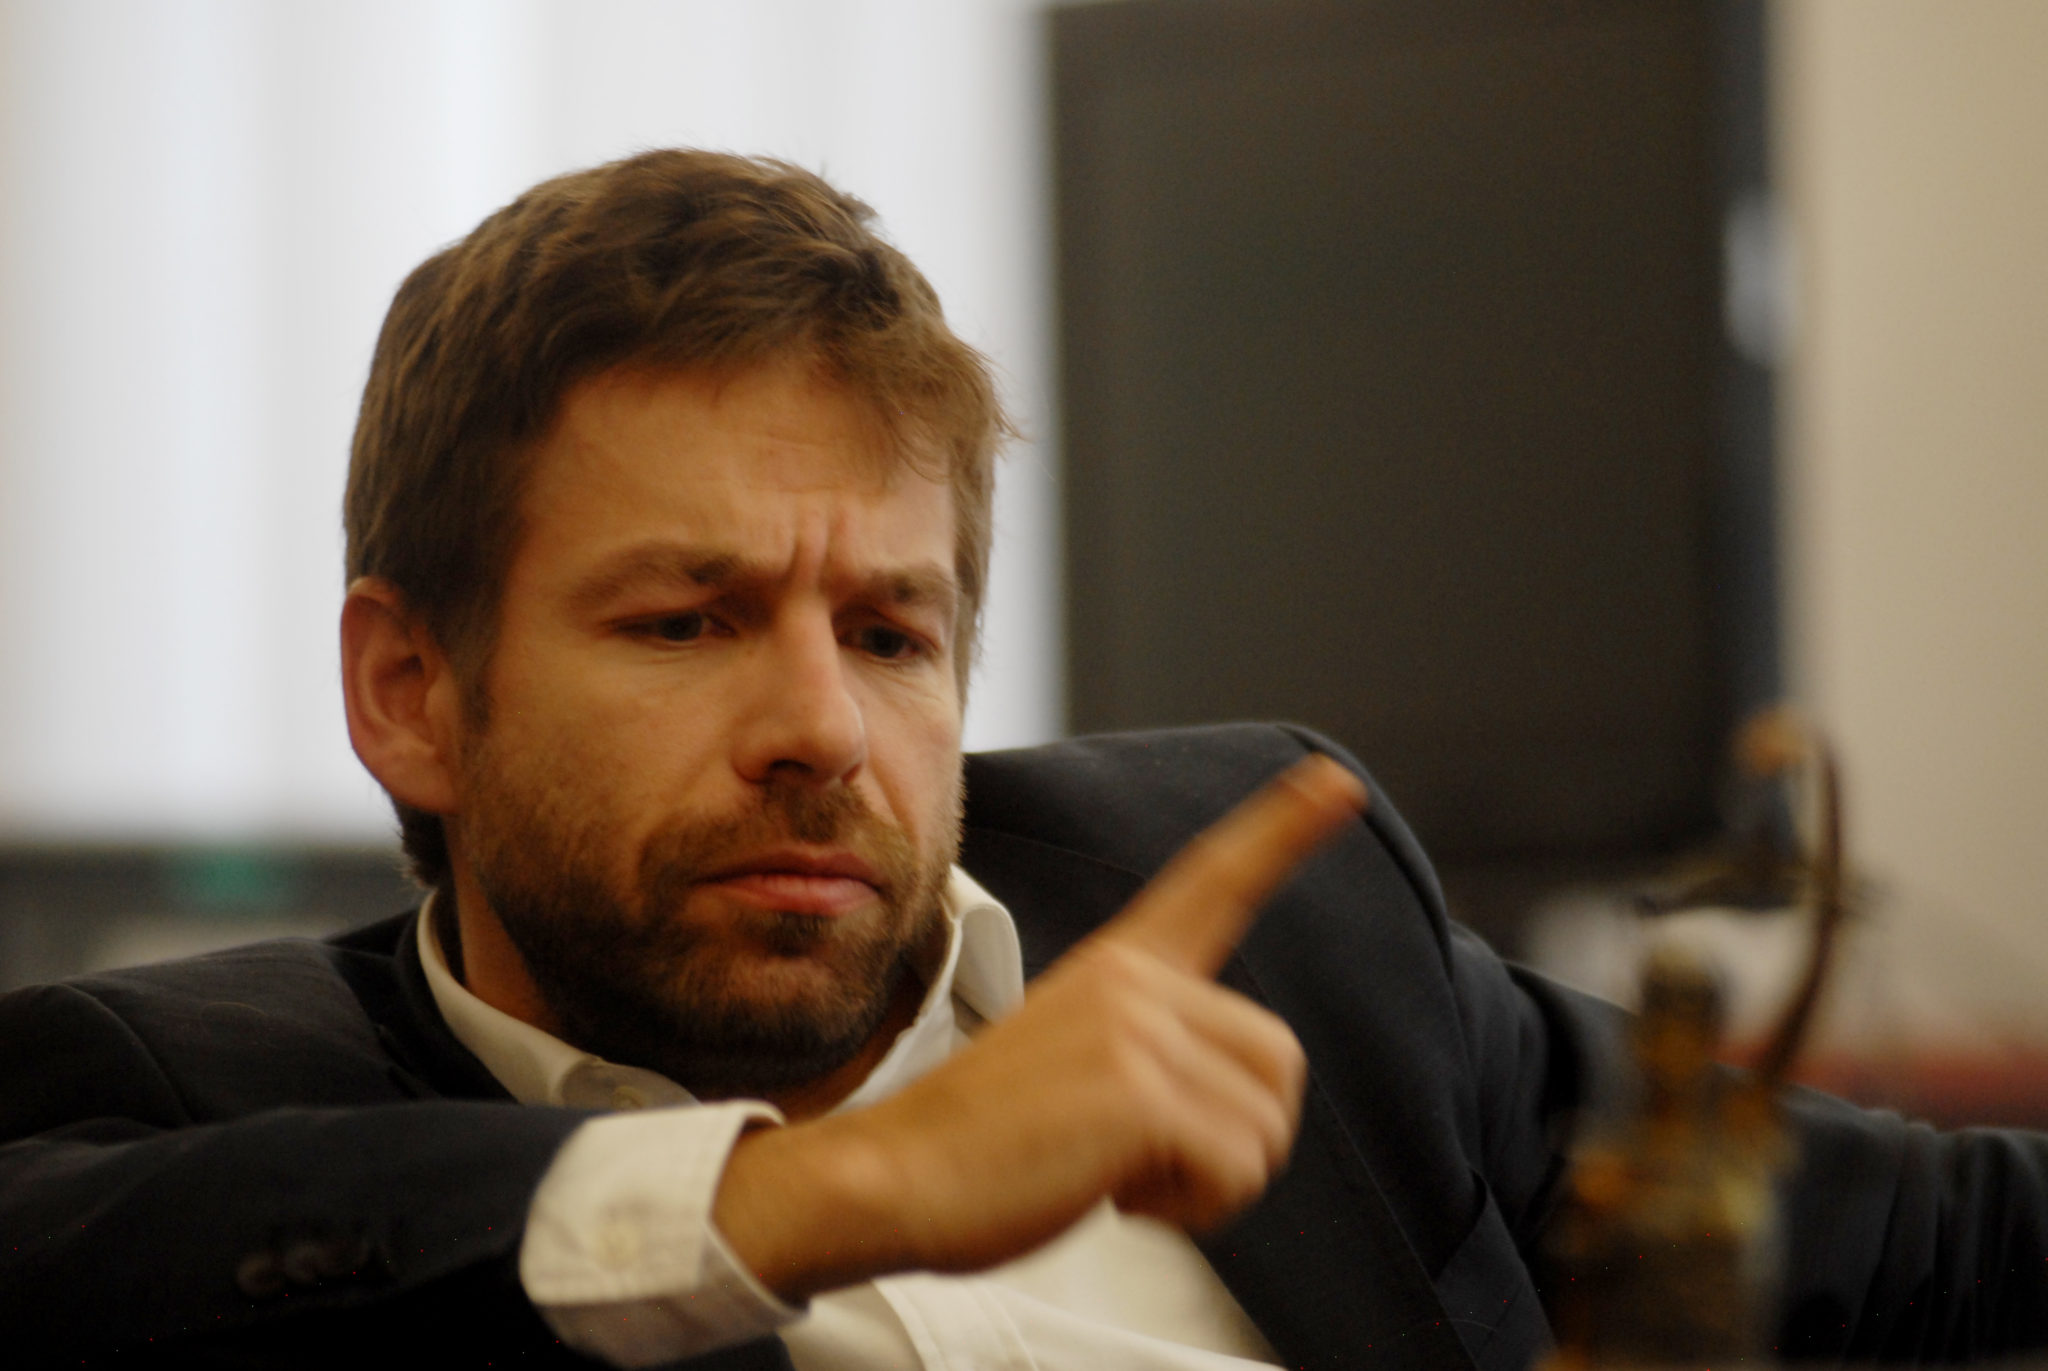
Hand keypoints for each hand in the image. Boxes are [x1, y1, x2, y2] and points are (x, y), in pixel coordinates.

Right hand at [713, 753, 1367, 1299]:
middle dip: (1228, 1137)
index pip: (1213, 879)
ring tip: (1110, 1166)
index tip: (1335, 779)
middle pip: (1279, 1064)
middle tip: (1130, 1152)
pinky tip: (1106, 1187)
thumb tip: (1240, 1101)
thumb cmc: (976, 1141)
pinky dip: (1189, 1209)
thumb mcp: (1072, 1062)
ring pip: (1266, 1125)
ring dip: (1206, 1179)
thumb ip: (1150, 1049)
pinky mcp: (1139, 1091)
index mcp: (1118, 965)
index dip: (1285, 827)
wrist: (891, 1176)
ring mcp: (1136, 1028)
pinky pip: (1235, 1170)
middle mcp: (1134, 981)